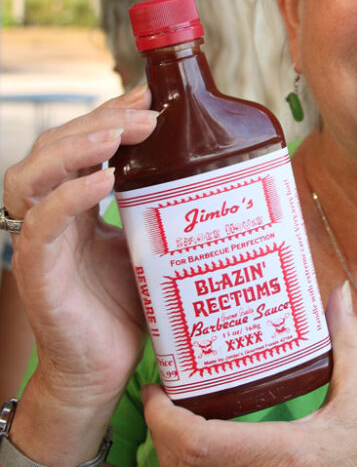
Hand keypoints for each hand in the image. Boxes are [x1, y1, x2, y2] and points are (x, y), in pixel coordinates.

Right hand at [3, 85, 157, 410]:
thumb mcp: (149, 245)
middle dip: (101, 120)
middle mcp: (51, 214)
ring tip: (118, 133)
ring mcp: (39, 241)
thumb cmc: (127, 308)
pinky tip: (102, 180)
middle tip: (146, 113)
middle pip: (56, 146)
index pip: (81, 141)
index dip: (110, 112)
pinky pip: (41, 224)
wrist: (103, 372)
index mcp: (75, 202)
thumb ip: (160, 208)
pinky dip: (69, 196)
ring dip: (76, 146)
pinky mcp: (36, 272)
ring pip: (34, 174)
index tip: (151, 94)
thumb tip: (212, 170)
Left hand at [144, 284, 356, 466]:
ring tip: (188, 410)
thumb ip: (347, 346)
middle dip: (159, 424)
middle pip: (176, 460)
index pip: (193, 440)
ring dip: (180, 446)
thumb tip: (339, 294)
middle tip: (165, 390)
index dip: (160, 414)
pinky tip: (217, 445)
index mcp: (280, 458)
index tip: (156, 385)